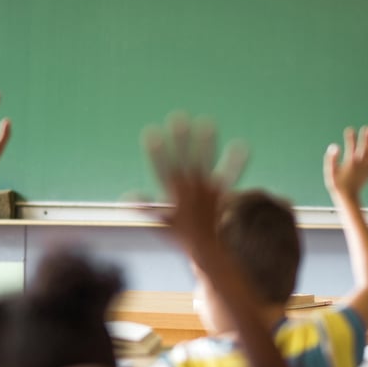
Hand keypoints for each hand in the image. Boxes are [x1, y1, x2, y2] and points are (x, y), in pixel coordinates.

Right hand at [140, 113, 246, 253]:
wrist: (206, 250)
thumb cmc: (182, 235)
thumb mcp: (161, 222)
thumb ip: (145, 207)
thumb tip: (126, 198)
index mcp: (174, 193)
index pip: (161, 168)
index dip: (156, 151)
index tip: (150, 132)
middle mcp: (190, 188)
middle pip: (184, 159)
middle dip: (181, 139)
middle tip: (178, 117)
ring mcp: (207, 189)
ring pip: (205, 162)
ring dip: (206, 142)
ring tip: (207, 121)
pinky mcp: (222, 193)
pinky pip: (230, 175)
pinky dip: (235, 162)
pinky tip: (241, 145)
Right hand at [324, 125, 367, 200]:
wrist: (348, 196)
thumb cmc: (337, 184)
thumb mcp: (330, 172)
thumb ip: (332, 159)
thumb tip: (334, 146)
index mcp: (350, 162)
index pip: (351, 146)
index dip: (350, 137)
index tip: (350, 130)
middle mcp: (360, 163)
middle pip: (364, 147)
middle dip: (365, 137)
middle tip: (367, 128)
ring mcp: (367, 167)